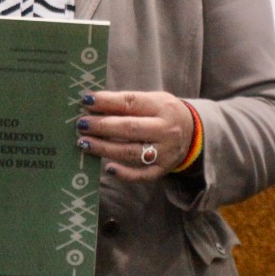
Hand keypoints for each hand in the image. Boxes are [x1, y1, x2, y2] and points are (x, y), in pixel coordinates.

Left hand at [77, 90, 196, 180]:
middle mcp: (166, 130)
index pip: (132, 103)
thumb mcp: (153, 100)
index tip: (86, 100)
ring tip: (84, 143)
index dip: (107, 101)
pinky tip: (108, 168)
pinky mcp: (163, 169)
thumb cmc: (163, 114)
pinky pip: (141, 175)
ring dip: (104, 148)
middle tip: (81, 124)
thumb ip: (127, 103)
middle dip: (102, 126)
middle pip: (130, 129)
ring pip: (131, 152)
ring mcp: (165, 152)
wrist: (193, 134)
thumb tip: (92, 105)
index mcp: (163, 107)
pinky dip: (124, 173)